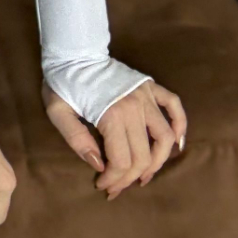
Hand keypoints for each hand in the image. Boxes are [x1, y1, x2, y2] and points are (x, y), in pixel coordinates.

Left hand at [41, 77, 186, 198]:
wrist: (73, 50)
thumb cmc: (62, 81)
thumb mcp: (57, 111)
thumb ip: (76, 139)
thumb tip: (99, 164)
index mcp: (111, 114)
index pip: (122, 160)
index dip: (113, 179)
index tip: (102, 185)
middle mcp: (134, 106)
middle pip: (143, 155)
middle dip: (130, 178)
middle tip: (117, 187)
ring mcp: (146, 95)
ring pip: (165, 137)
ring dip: (158, 161)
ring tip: (144, 175)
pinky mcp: (150, 85)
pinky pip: (174, 106)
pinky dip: (180, 125)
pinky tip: (176, 144)